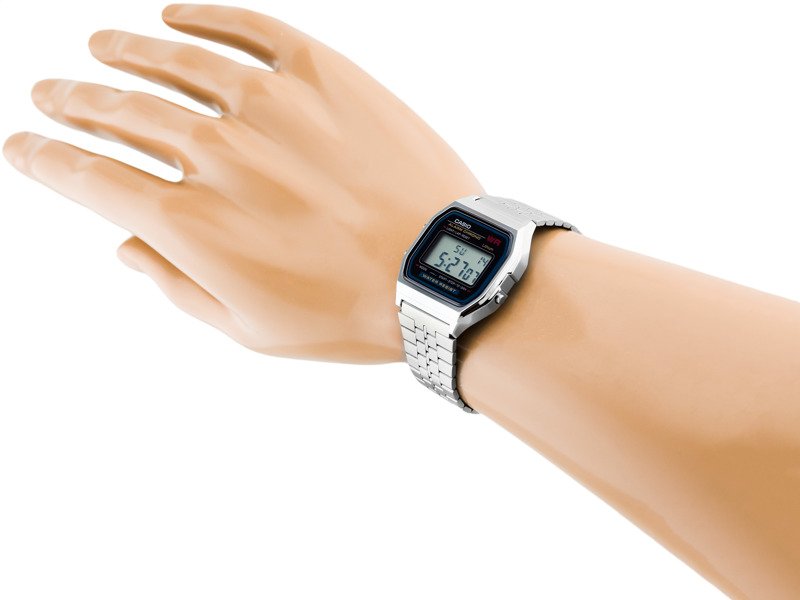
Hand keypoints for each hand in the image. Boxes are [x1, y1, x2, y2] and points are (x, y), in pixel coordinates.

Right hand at [3, 4, 482, 362]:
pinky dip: (204, 18)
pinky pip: (249, 29)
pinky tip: (175, 18)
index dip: (48, 160)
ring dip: (127, 54)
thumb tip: (128, 248)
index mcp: (192, 223)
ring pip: (175, 63)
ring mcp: (270, 104)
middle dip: (76, 103)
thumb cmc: (349, 311)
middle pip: (123, 114)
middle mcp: (218, 154)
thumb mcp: (251, 328)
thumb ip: (179, 285)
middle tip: (51, 93)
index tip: (25, 147)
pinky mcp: (323, 74)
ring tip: (101, 49)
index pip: (92, 179)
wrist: (437, 271)